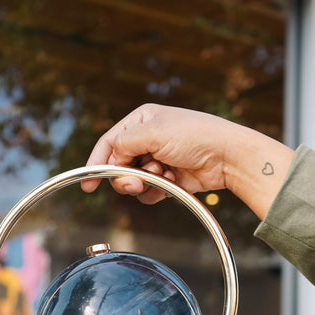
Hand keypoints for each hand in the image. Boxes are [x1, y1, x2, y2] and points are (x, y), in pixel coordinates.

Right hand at [83, 103, 293, 218]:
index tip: (88, 184)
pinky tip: (172, 183)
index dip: (96, 163)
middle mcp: (147, 140)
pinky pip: (149, 193)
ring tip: (162, 177)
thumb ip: (124, 144)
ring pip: (133, 182)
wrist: (227, 156)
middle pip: (119, 166)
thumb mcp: (153, 132)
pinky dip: (157, 192)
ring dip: (144, 183)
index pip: (109, 143)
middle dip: (125, 176)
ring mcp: (157, 161)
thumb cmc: (195, 136)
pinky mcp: (168, 180)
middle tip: (137, 182)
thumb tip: (112, 160)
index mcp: (141, 121)